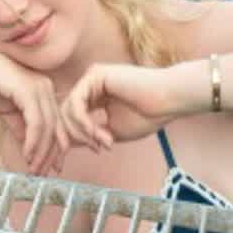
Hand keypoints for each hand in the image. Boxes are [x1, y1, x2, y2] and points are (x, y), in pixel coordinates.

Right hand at [0, 43, 69, 175]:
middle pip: (56, 128)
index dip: (54, 148)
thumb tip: (30, 150)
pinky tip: (28, 154)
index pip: (56, 124)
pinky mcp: (28, 90)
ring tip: (33, 168)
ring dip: (41, 152)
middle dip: (49, 155)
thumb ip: (20, 128)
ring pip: (48, 128)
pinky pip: (37, 122)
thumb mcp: (7, 110)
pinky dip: (34, 142)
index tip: (50, 167)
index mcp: (43, 91)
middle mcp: (46, 88)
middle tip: (40, 173)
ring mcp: (39, 87)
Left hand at [61, 63, 176, 148]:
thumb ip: (89, 135)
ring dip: (83, 131)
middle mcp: (89, 84)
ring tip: (104, 141)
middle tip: (96, 149)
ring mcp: (91, 77)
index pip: (70, 117)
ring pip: (68, 109)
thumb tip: (66, 144)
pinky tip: (99, 132)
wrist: (168, 101)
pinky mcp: (94, 74)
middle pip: (64, 113)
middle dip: (73, 136)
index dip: (69, 139)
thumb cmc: (146, 116)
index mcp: (94, 96)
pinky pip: (77, 102)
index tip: (77, 158)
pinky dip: (84, 122)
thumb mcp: (111, 131)